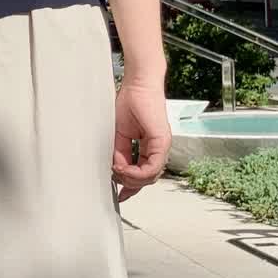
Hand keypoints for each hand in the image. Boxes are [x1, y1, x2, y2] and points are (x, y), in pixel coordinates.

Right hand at [112, 82, 170, 200]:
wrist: (138, 85)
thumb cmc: (131, 102)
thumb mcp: (120, 135)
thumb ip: (121, 154)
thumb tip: (118, 170)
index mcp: (151, 147)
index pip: (144, 173)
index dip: (132, 186)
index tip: (120, 192)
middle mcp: (159, 148)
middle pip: (148, 179)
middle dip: (130, 184)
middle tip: (116, 178)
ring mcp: (162, 146)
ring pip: (151, 176)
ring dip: (132, 179)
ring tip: (118, 172)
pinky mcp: (161, 142)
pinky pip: (152, 167)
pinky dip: (137, 172)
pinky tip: (124, 169)